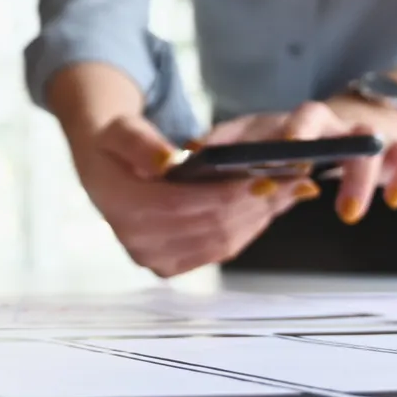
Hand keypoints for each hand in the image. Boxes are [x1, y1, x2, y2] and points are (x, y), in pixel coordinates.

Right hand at [72, 115, 314, 277]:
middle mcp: (137, 242)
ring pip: (222, 242)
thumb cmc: (113, 145)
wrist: (103, 167)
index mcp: (121, 207)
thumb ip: (141, 143)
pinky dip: (247, 228)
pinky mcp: (171, 266)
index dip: (226, 194)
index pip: (182, 205)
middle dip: (254, 204)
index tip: (265, 176)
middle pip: (210, 226)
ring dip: (259, 216)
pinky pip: (220, 250)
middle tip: (293, 181)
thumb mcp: (120, 130)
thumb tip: (168, 162)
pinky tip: (267, 206)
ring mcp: (155, 259)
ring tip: (289, 191)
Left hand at [206, 101, 396, 224]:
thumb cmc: (303, 144)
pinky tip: (395, 199)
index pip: (263, 124)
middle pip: (314, 118)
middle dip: (304, 142)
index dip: (250, 144)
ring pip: (365, 139)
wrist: (366, 126)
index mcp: (283, 123)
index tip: (246, 169)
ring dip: (356, 173)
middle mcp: (325, 122)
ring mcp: (366, 132)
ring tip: (347, 213)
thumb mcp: (260, 145)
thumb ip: (229, 151)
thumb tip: (187, 155)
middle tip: (297, 172)